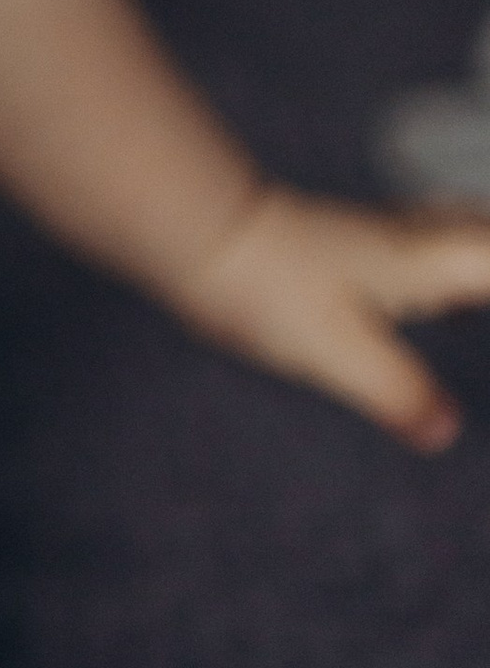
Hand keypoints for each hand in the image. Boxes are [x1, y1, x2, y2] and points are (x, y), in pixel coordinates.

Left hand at [176, 185, 489, 448]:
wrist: (206, 237)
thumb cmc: (268, 287)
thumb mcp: (334, 351)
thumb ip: (396, 391)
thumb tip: (443, 430)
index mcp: (431, 261)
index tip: (489, 306)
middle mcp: (422, 240)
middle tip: (489, 302)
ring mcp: (396, 240)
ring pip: (475, 237)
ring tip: (481, 293)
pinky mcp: (368, 250)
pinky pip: (445, 250)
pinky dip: (471, 265)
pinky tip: (456, 292)